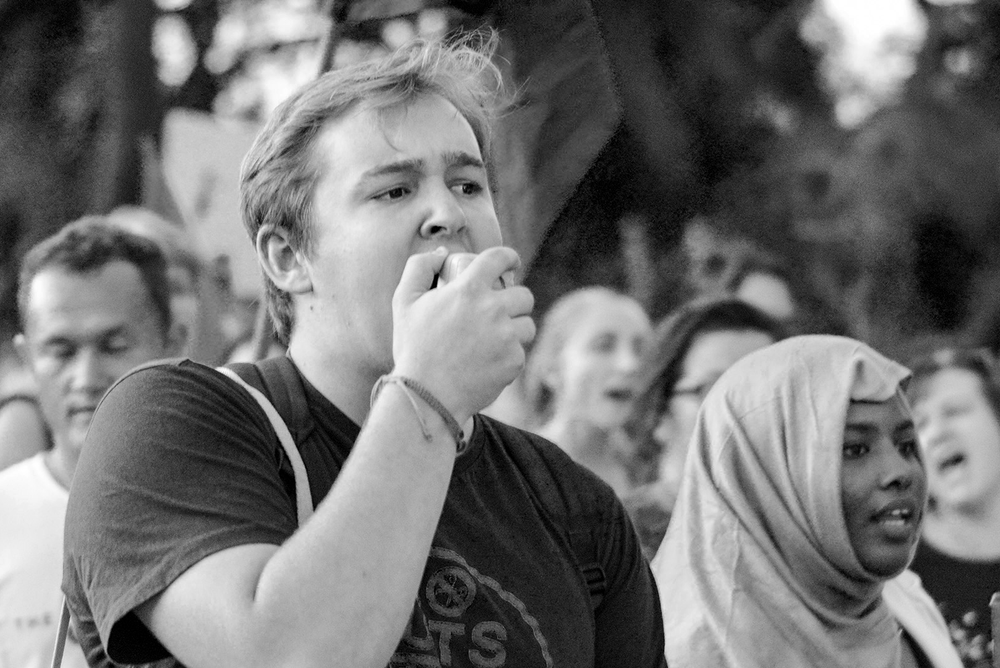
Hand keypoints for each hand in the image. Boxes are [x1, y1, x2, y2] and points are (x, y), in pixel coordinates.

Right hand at [390, 246, 534, 423]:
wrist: (426, 395)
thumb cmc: (413, 348)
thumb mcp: (404, 301)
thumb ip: (419, 267)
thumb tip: (442, 253)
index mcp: (468, 289)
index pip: (499, 259)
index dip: (508, 257)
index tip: (510, 263)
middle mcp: (493, 309)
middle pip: (523, 295)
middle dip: (513, 301)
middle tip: (499, 312)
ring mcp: (506, 336)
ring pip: (527, 324)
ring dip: (516, 329)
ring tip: (496, 339)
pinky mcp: (514, 361)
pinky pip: (521, 352)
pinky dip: (509, 356)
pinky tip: (489, 363)